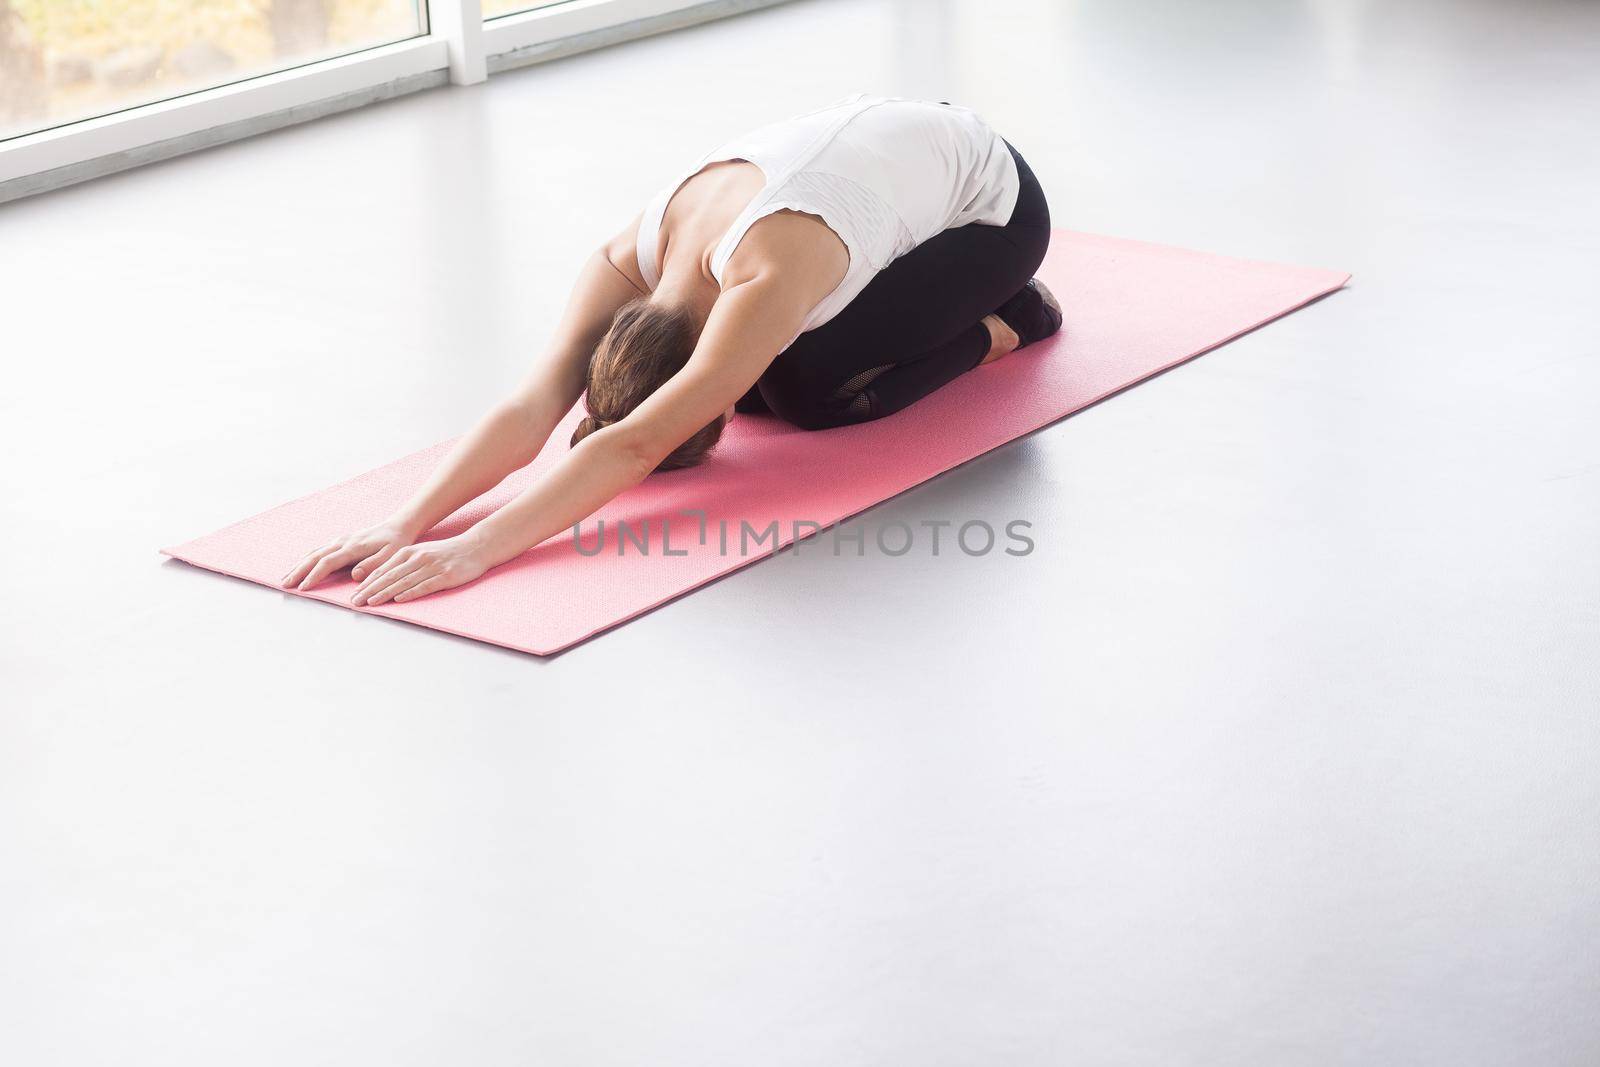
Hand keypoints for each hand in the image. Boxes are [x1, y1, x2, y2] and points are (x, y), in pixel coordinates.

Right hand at [281, 520, 418, 590]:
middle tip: (285, 585)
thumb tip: (355, 576)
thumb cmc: (395, 543)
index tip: (303, 588)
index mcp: (353, 547)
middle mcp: (343, 542)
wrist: (397, 527)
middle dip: (299, 571)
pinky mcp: (340, 541)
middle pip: (315, 557)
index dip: (314, 575)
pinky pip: (319, 550)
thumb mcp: (391, 555)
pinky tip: (299, 567)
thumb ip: (373, 565)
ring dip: (299, 565)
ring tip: (285, 578)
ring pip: (314, 553)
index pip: (328, 562)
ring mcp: (340, 540)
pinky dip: (306, 559)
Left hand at [350, 535, 490, 606]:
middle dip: (370, 590)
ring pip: (403, 582)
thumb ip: (402, 564)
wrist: (475, 547)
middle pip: (389, 576)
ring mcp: (431, 566)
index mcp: (408, 552)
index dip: (367, 583)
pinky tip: (399, 599)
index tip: (354, 595)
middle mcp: (417, 558)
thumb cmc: (445, 553)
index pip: (383, 570)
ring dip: (385, 593)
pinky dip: (410, 593)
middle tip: (355, 602)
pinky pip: (425, 585)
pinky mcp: (445, 575)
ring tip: (371, 603)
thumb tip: (381, 579)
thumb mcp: (421, 553)